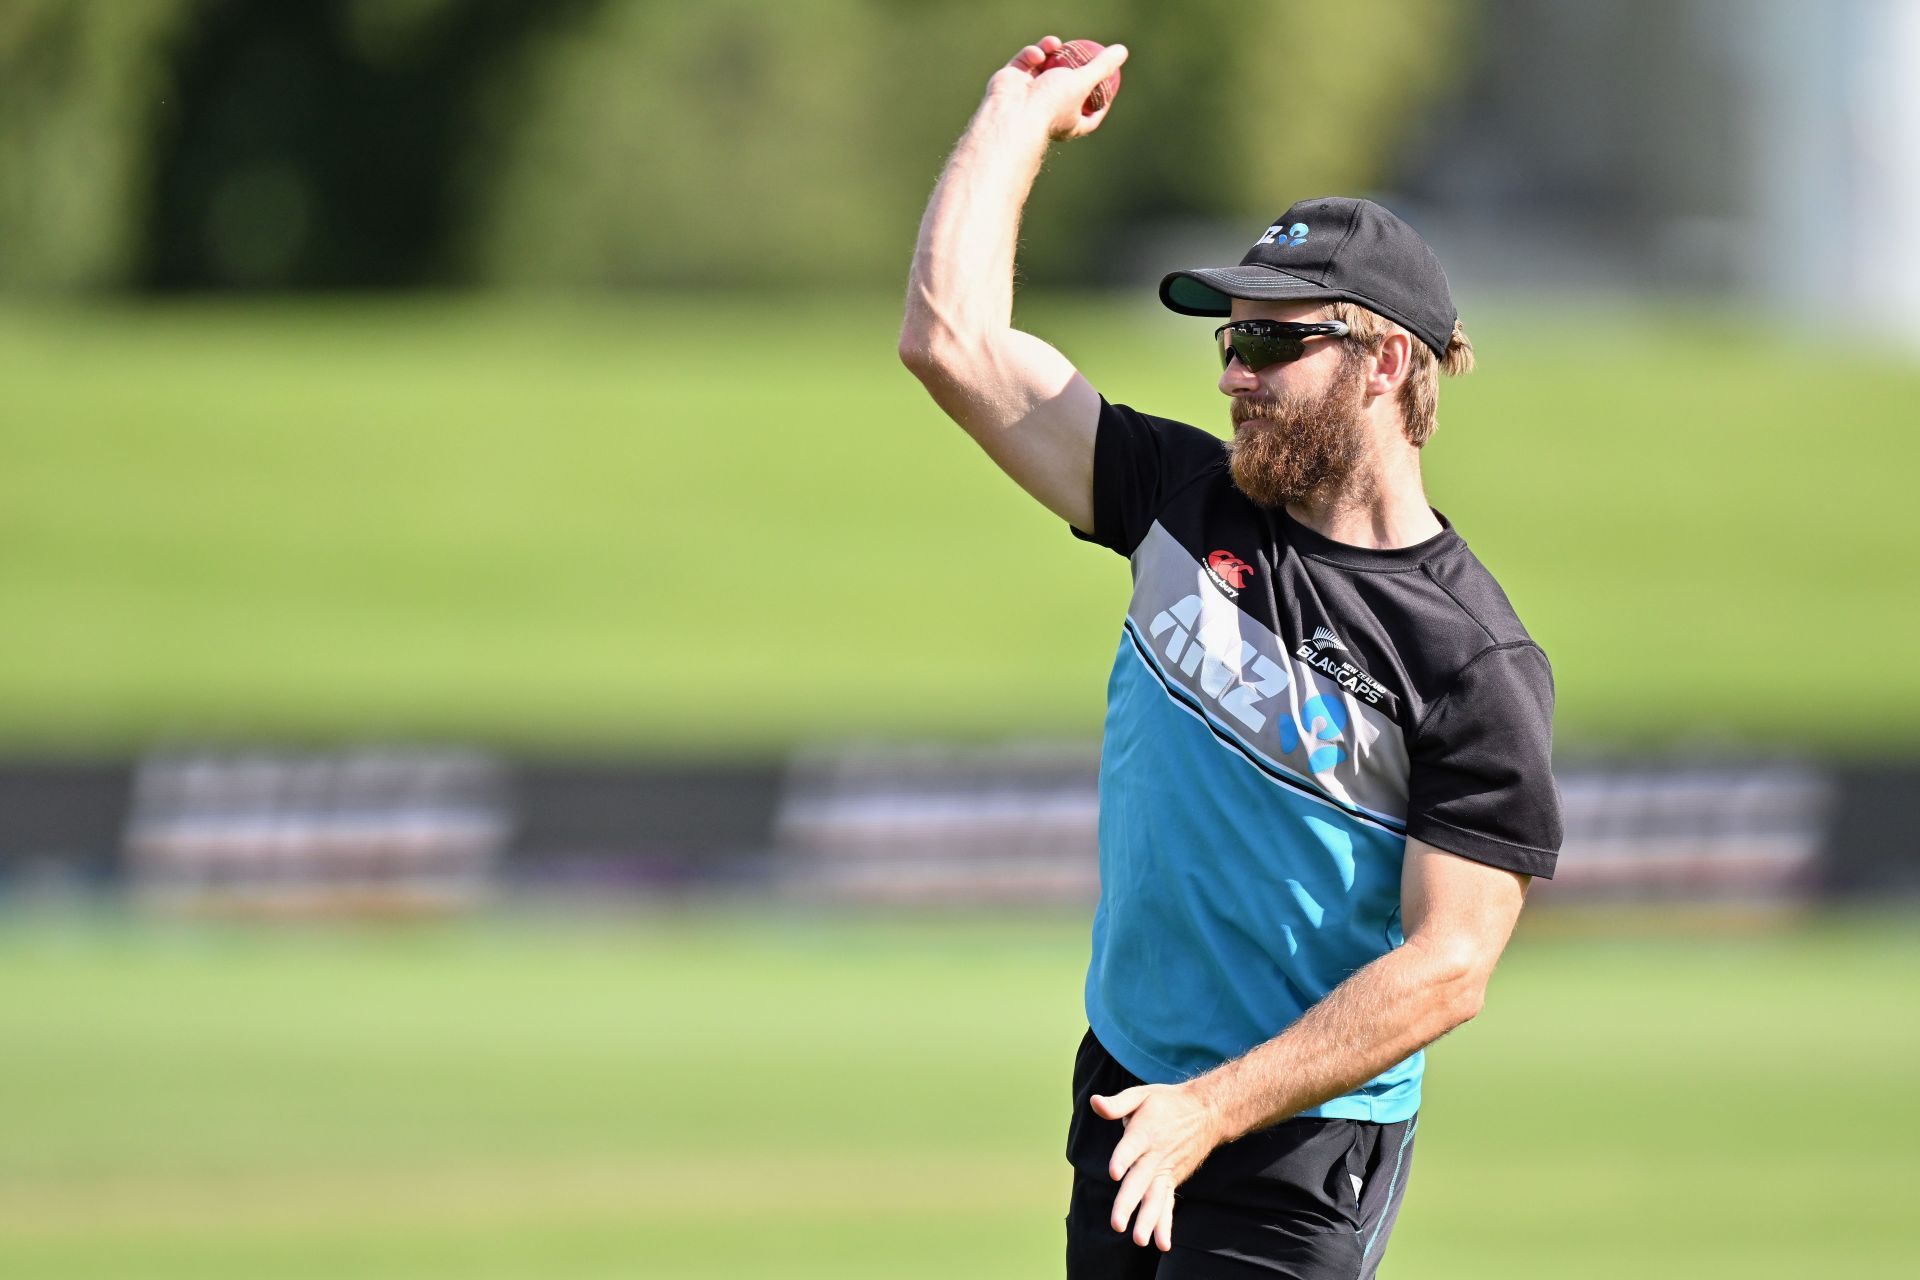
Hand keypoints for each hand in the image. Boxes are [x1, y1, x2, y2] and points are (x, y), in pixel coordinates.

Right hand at [985, 35, 1129, 140]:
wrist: (1011, 112)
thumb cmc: (1050, 104)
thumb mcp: (1083, 82)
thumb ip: (1102, 66)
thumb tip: (1122, 51)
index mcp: (1068, 124)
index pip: (1090, 117)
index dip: (1101, 103)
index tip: (1109, 89)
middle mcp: (1048, 112)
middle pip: (1066, 88)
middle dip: (1073, 70)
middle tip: (1082, 54)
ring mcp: (1028, 96)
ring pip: (1044, 68)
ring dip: (1050, 53)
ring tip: (1055, 43)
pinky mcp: (1012, 82)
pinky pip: (1025, 63)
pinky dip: (1032, 55)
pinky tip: (1037, 54)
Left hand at [1089, 1081, 1223, 1251]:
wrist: (1207, 1112)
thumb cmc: (1167, 1103)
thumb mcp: (1142, 1095)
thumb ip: (1117, 1104)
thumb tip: (1094, 1102)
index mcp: (1145, 1132)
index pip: (1132, 1148)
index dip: (1123, 1159)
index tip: (1114, 1173)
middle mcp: (1156, 1154)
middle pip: (1140, 1180)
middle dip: (1129, 1203)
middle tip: (1117, 1224)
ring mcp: (1166, 1170)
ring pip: (1155, 1197)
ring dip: (1148, 1219)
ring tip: (1139, 1240)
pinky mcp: (1172, 1180)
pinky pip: (1167, 1204)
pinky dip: (1165, 1224)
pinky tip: (1161, 1244)